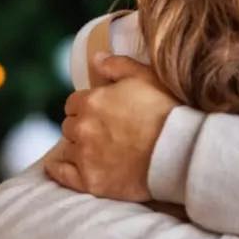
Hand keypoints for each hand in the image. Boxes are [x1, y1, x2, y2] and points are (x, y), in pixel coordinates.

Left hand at [46, 54, 177, 201]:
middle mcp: (83, 128)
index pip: (74, 102)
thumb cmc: (168, 111)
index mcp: (92, 101)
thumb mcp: (146, 77)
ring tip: (98, 150)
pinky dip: (58, 170)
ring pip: (69, 148)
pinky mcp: (90, 181)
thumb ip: (117, 65)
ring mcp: (85, 156)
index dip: (87, 106)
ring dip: (79, 147)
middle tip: (104, 131)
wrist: (181, 151)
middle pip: (70, 125)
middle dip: (83, 126)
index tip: (101, 112)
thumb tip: (96, 57)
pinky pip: (62, 175)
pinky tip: (57, 167)